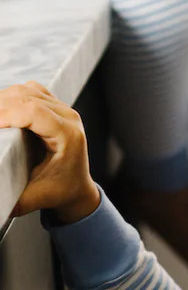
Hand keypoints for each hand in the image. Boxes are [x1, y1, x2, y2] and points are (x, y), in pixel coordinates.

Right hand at [0, 82, 100, 221]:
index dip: (5, 113)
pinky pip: (30, 90)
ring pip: (27, 89)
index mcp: (68, 136)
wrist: (78, 188)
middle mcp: (69, 117)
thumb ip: (12, 200)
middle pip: (27, 96)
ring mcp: (64, 109)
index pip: (33, 112)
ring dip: (3, 99)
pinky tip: (1, 110)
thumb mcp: (36, 199)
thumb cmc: (60, 192)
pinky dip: (12, 96)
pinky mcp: (55, 106)